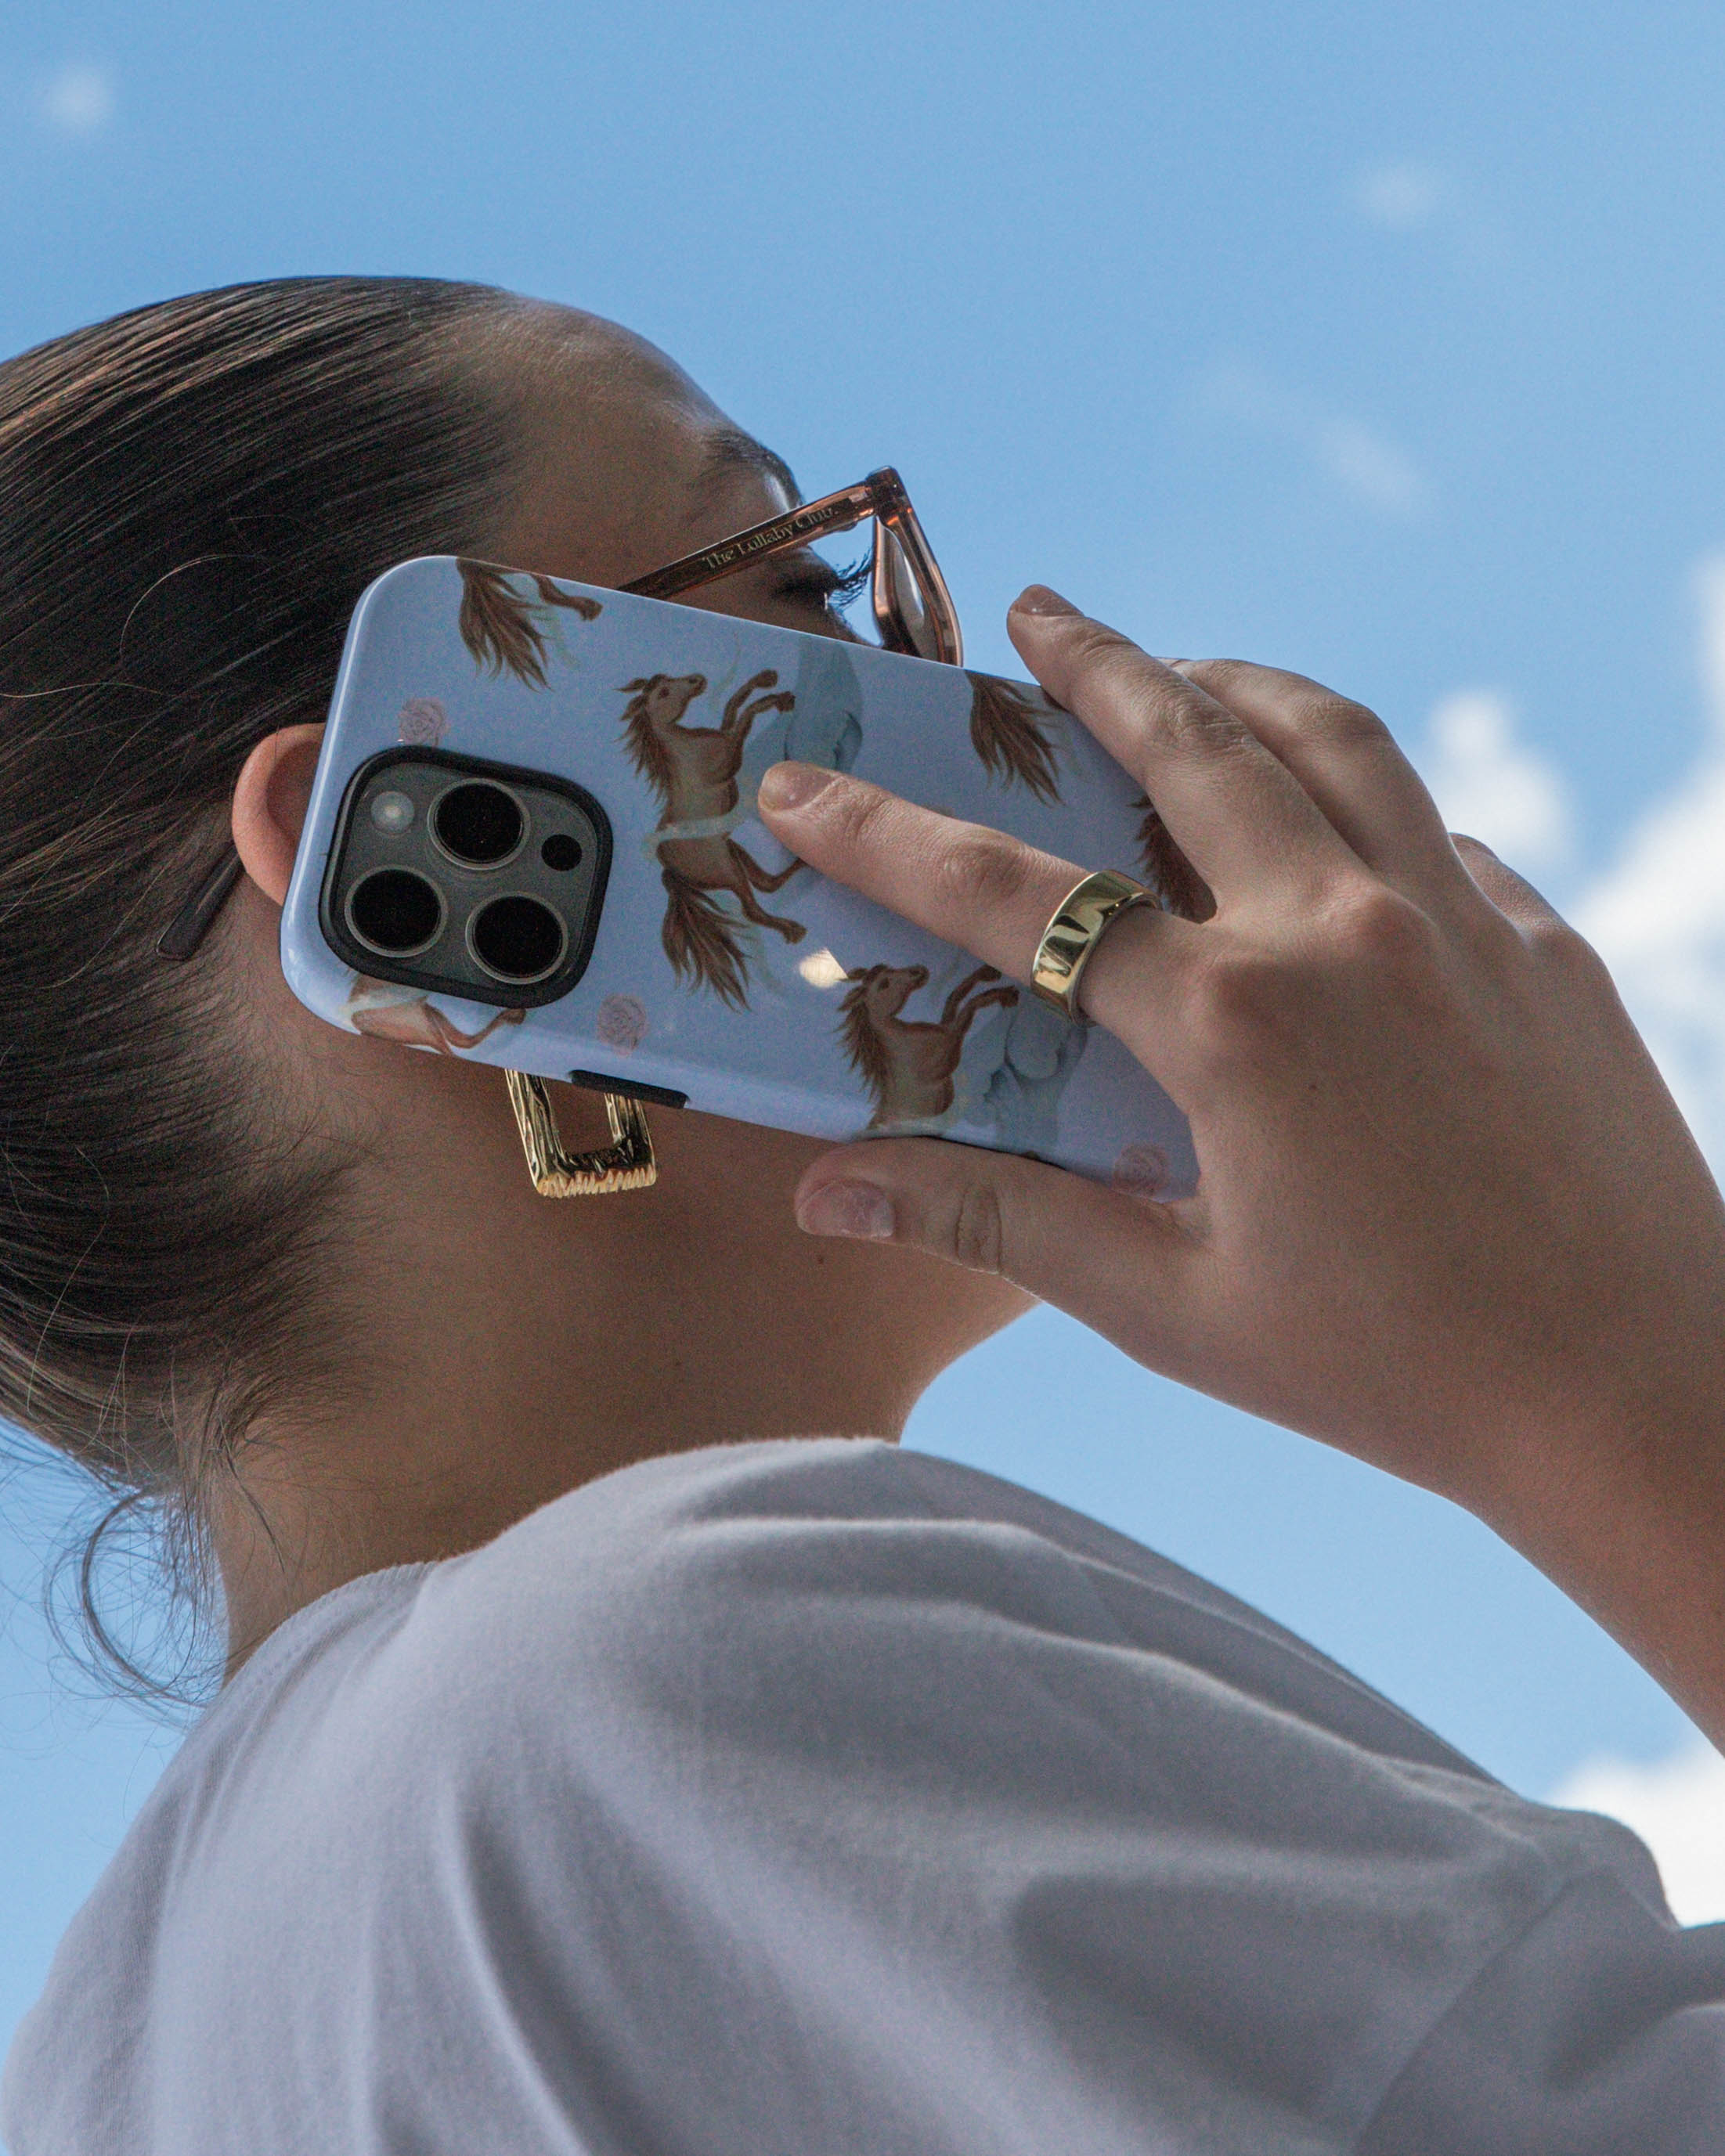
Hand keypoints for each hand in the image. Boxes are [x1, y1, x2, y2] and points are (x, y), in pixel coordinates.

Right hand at [757, 589, 1724, 1742]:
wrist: (1641, 1388)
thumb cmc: (1398, 1371)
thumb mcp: (1173, 1305)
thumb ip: (997, 1220)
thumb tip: (829, 1192)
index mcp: (1232, 1019)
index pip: (1017, 895)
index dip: (890, 835)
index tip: (805, 785)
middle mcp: (1341, 928)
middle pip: (1187, 740)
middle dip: (1094, 663)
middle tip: (1037, 610)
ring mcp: (1458, 916)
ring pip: (1331, 736)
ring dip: (1236, 683)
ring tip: (1182, 665)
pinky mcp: (1544, 938)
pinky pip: (1429, 823)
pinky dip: (1357, 790)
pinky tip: (1329, 825)